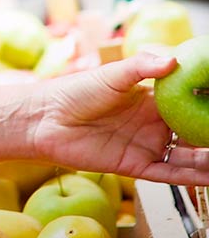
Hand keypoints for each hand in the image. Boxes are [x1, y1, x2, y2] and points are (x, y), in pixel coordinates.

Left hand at [33, 52, 208, 184]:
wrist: (44, 120)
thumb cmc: (74, 91)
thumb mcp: (110, 75)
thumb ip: (141, 67)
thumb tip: (173, 59)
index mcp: (151, 100)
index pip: (189, 103)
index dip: (206, 104)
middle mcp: (152, 125)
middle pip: (193, 133)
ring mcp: (145, 146)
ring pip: (187, 157)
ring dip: (208, 158)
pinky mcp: (135, 167)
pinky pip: (169, 174)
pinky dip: (192, 177)